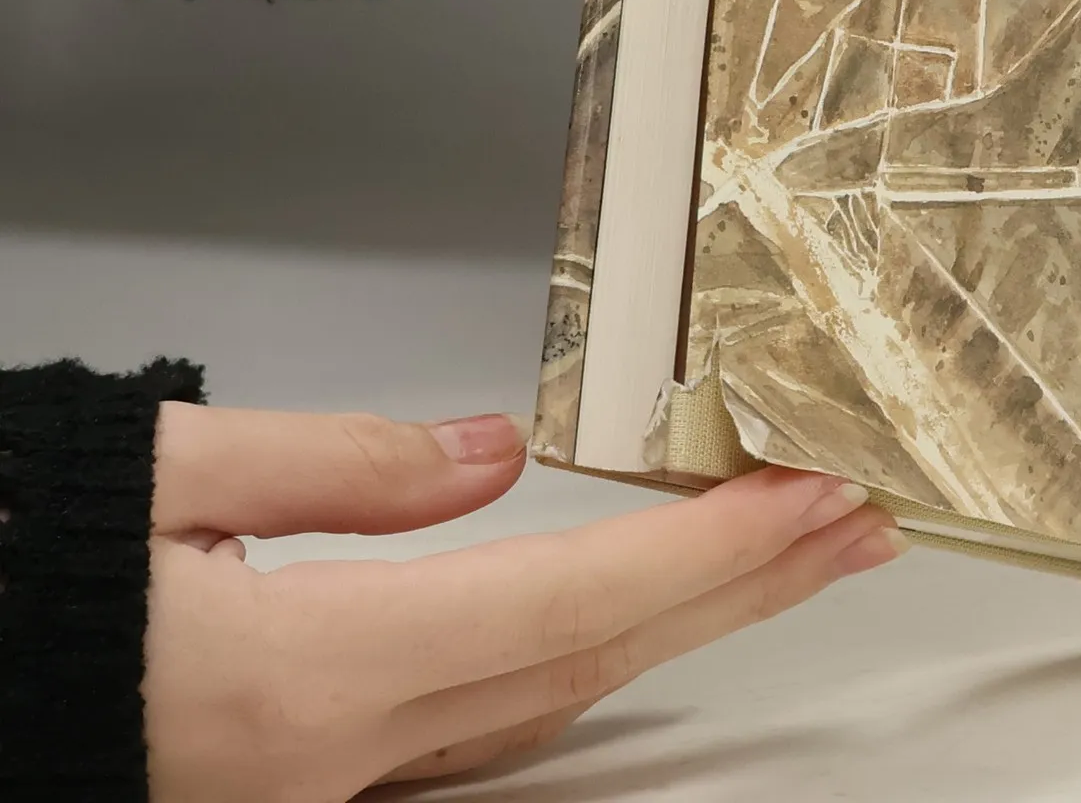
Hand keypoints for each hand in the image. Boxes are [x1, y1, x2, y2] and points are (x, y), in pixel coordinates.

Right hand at [144, 404, 900, 800]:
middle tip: (851, 524)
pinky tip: (624, 618)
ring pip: (547, 703)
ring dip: (674, 620)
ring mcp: (316, 794)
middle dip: (737, 591)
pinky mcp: (296, 783)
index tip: (812, 498)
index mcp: (300, 682)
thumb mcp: (151, 480)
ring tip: (772, 549)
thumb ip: (330, 469)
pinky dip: (573, 661)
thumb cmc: (10, 574)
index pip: (567, 601)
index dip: (708, 549)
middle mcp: (328, 766)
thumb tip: (478, 457)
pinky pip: (475, 726)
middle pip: (588, 663)